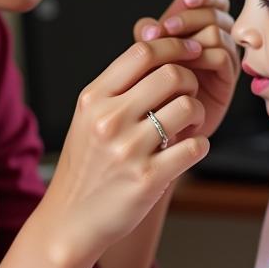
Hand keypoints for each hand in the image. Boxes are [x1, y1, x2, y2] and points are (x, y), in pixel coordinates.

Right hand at [36, 37, 209, 262]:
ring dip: (197, 114)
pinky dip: (198, 145)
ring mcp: (128, 150)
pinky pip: (195, 146)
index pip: (143, 52)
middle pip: (172, 74)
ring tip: (187, 126)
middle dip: (190, 81)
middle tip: (187, 96)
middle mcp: (109, 120)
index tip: (191, 52)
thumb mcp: (88, 118)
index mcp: (94, 98)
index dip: (175, 46)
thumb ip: (118, 87)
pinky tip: (186, 150)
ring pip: (188, 108)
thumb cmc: (86, 167)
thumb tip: (158, 50)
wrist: (69, 221)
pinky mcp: (148, 179)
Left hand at [135, 0, 238, 139]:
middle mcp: (211, 40)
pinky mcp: (227, 80)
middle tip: (167, 29)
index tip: (186, 0)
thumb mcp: (142, 62)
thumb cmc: (149, 94)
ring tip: (172, 52)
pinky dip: (204, 57)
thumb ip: (146, 39)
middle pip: (214, 11)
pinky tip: (188, 66)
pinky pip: (223, 57)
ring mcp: (221, 59)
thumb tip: (148, 25)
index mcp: (192, 27)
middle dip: (189, 17)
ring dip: (194, 37)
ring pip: (217, 32)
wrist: (157, 133)